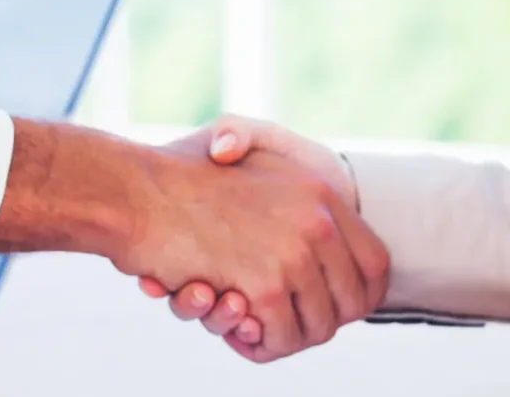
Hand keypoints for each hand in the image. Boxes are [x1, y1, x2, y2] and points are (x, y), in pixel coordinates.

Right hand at [138, 116, 360, 353]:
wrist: (135, 193)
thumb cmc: (179, 178)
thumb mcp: (251, 166)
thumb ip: (292, 201)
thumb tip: (324, 249)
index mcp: (320, 193)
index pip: (375, 264)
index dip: (358, 296)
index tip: (332, 308)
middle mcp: (318, 223)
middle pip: (351, 304)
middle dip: (318, 323)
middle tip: (280, 322)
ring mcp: (295, 255)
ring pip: (319, 328)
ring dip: (285, 336)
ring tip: (249, 324)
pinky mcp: (265, 287)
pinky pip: (281, 338)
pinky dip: (258, 344)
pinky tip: (231, 324)